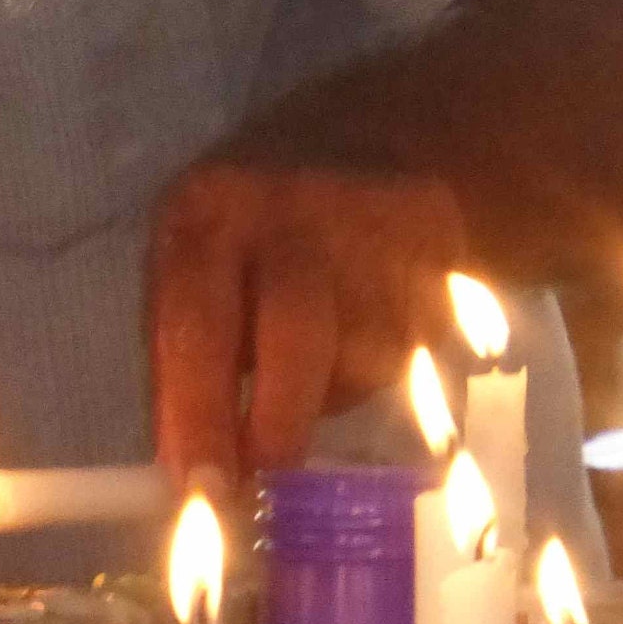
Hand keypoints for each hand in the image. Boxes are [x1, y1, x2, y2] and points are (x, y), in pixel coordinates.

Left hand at [149, 163, 464, 485]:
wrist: (369, 134)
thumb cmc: (248, 230)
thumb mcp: (190, 262)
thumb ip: (181, 360)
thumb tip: (186, 473)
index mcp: (209, 212)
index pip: (197, 323)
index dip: (197, 413)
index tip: (201, 489)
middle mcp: (292, 209)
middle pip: (295, 335)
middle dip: (279, 423)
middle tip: (266, 480)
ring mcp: (375, 224)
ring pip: (362, 356)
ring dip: (331, 393)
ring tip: (313, 364)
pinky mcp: (441, 245)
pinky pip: (413, 347)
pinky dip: (381, 365)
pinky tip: (363, 329)